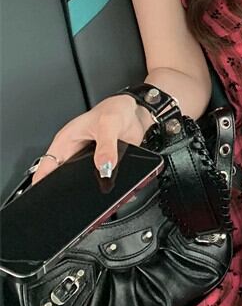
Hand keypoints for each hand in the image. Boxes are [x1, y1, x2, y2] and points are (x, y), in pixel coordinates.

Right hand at [30, 95, 149, 185]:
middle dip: (69, 190)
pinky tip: (114, 187)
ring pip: (84, 183)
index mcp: (65, 142)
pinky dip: (107, 186)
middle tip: (79, 195)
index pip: (45, 168)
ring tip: (101, 190)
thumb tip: (104, 166)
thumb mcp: (108, 123)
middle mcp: (75, 154)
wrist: (135, 113)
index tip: (47, 196)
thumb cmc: (115, 109)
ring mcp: (89, 162)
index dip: (42, 184)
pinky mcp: (104, 167)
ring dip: (91, 189)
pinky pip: (102, 182)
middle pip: (63, 180)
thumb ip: (106, 145)